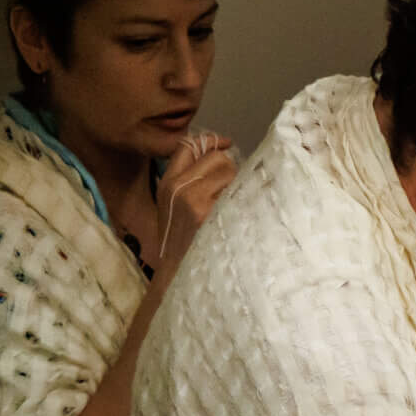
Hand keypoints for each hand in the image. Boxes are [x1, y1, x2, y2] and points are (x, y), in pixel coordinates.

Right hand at [154, 130, 236, 270]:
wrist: (179, 275)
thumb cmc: (182, 241)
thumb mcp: (173, 206)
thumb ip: (188, 180)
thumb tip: (220, 152)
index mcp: (167, 183)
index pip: (188, 146)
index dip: (211, 141)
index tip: (227, 144)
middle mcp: (179, 187)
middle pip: (217, 158)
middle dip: (230, 169)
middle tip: (232, 190)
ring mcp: (195, 200)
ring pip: (231, 172)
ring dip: (240, 184)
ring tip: (234, 205)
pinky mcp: (212, 214)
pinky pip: (240, 192)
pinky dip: (248, 198)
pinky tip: (244, 213)